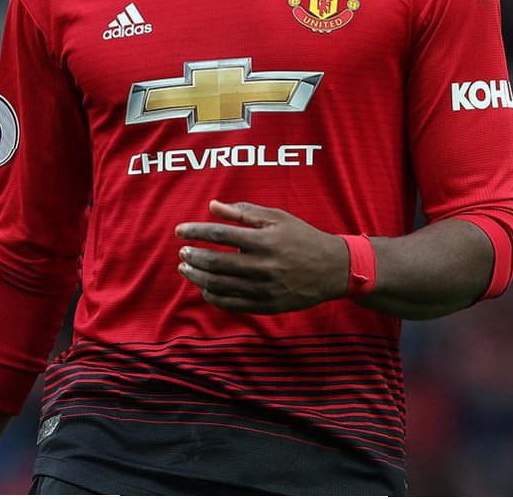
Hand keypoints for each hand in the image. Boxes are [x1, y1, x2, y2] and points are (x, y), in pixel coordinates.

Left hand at [174, 200, 349, 313]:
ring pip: (220, 285)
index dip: (196, 231)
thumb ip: (243, 212)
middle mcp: (263, 266)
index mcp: (265, 240)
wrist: (332, 268)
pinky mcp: (266, 306)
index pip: (220, 234)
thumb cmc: (302, 237)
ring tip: (185, 269)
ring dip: (197, 277)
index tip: (180, 231)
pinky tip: (204, 287)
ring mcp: (264, 289)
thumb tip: (212, 205)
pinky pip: (232, 304)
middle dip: (193, 257)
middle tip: (182, 252)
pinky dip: (213, 296)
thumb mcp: (277, 217)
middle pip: (216, 262)